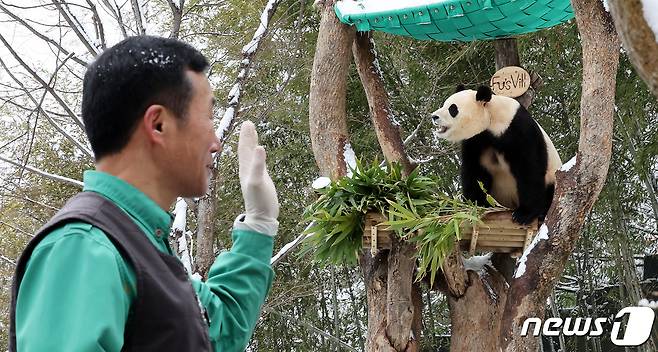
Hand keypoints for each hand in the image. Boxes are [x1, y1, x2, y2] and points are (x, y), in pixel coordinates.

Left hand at [237, 120, 278, 234]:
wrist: (262, 217)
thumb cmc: (259, 201)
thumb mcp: (258, 182)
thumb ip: (258, 165)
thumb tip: (260, 147)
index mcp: (245, 169)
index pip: (244, 148)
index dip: (246, 136)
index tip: (247, 123)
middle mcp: (248, 170)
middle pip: (246, 150)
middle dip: (247, 137)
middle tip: (249, 123)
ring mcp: (254, 175)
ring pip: (251, 156)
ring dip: (251, 144)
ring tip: (253, 133)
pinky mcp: (261, 179)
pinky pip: (257, 163)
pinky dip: (258, 155)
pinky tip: (260, 154)